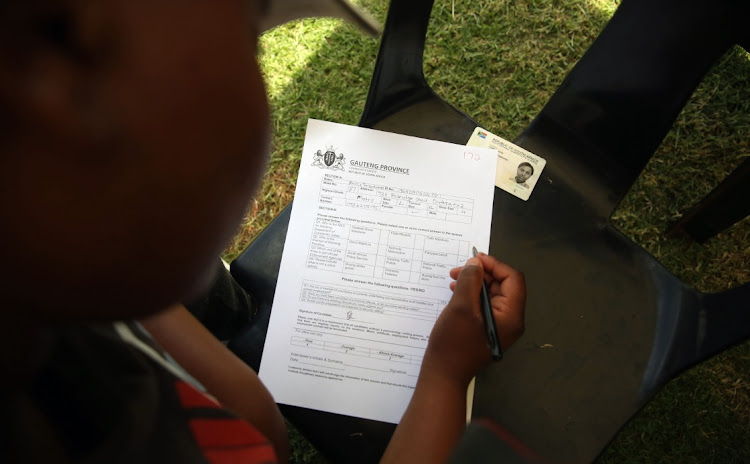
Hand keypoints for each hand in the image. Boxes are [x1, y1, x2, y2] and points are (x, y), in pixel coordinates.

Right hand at [422, 254, 525, 386]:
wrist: (443, 374)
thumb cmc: (453, 343)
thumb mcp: (461, 306)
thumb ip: (470, 281)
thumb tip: (476, 264)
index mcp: (511, 316)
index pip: (513, 279)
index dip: (495, 265)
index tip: (474, 259)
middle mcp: (510, 320)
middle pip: (503, 285)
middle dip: (482, 273)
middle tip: (459, 270)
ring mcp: (499, 326)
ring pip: (492, 293)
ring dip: (474, 282)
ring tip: (454, 279)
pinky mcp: (487, 328)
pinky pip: (484, 305)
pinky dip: (471, 294)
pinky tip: (455, 292)